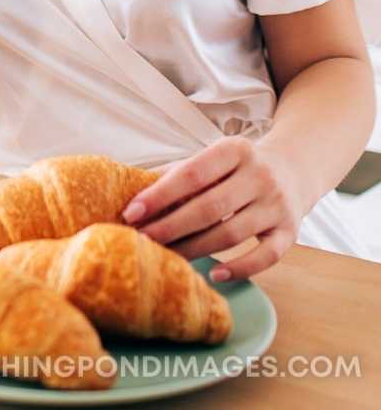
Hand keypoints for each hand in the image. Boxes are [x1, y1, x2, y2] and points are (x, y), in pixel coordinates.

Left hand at [120, 136, 304, 282]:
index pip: (191, 173)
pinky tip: (214, 274)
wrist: (294, 168)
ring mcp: (277, 205)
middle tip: (142, 240)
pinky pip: (266, 257)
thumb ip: (178, 172)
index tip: (132, 212)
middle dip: (171, 226)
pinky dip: (240, 269)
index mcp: (234, 150)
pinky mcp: (291, 232)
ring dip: (195, 248)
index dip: (160, 194)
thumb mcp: (212, 158)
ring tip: (168, 257)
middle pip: (209, 207)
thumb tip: (132, 185)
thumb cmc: (237, 167)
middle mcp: (259, 175)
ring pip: (231, 234)